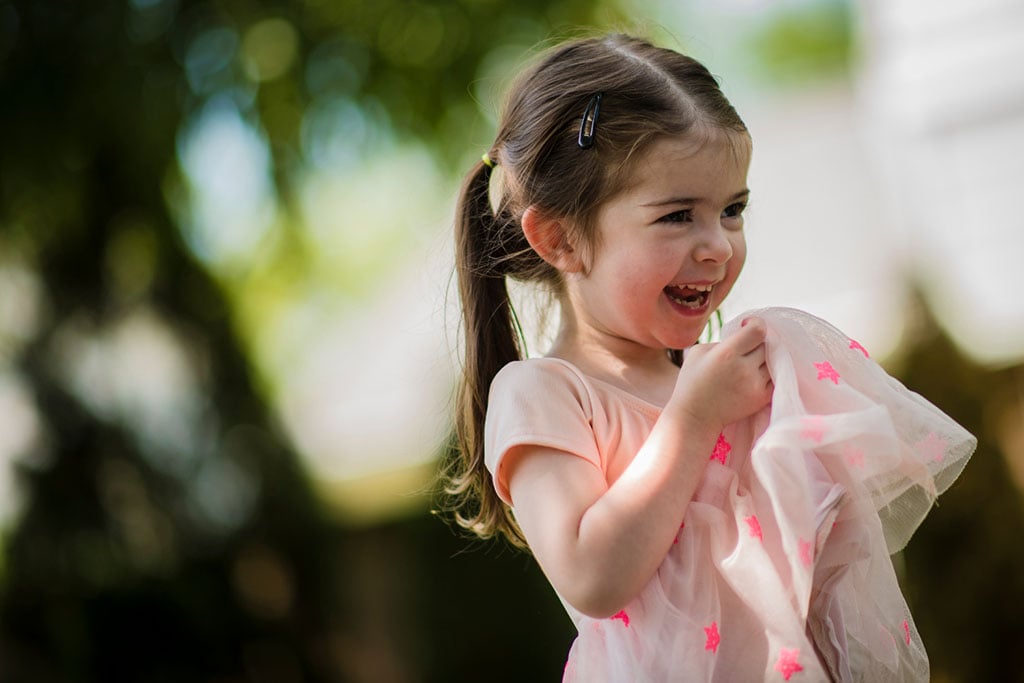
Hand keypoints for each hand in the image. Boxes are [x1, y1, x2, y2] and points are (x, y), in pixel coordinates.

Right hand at [668, 317, 772, 431]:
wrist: (695, 416)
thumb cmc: (692, 381)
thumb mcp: (698, 352)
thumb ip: (723, 340)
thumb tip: (743, 335)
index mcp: (727, 353)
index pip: (758, 330)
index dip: (756, 323)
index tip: (747, 325)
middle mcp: (744, 368)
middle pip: (766, 344)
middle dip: (757, 342)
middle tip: (746, 346)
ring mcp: (755, 385)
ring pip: (774, 360)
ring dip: (765, 357)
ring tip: (750, 361)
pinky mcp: (761, 398)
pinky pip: (776, 377)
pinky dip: (769, 372)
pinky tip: (755, 373)